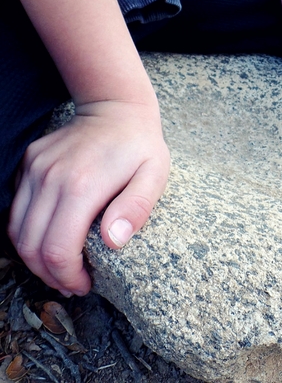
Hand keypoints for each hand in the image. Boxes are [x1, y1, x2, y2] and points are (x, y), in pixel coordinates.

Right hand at [8, 100, 169, 295]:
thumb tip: (114, 242)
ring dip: (34, 258)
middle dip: (49, 274)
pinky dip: (28, 232)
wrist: (116, 107)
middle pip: (31, 246)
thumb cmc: (140, 146)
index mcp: (82, 186)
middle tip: (72, 285)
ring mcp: (35, 169)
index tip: (84, 284)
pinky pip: (16, 208)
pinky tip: (50, 239)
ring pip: (16, 230)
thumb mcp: (154, 176)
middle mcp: (50, 178)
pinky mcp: (29, 163)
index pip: (58, 249)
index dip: (67, 275)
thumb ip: (136, 209)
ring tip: (59, 270)